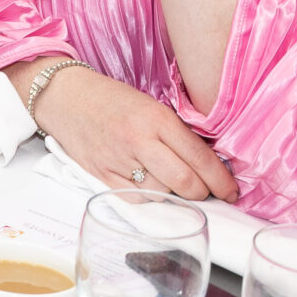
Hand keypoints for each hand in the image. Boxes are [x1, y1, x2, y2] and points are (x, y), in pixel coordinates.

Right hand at [29, 63, 236, 200]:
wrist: (64, 97)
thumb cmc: (111, 99)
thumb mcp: (150, 106)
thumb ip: (176, 133)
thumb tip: (207, 165)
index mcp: (156, 118)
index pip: (200, 158)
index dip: (222, 181)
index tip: (232, 191)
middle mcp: (139, 140)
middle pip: (186, 183)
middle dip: (203, 193)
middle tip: (205, 190)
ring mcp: (119, 160)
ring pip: (163, 195)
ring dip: (173, 193)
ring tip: (169, 179)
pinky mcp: (101, 176)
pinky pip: (137, 200)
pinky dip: (149, 197)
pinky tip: (147, 183)